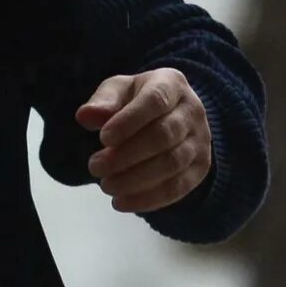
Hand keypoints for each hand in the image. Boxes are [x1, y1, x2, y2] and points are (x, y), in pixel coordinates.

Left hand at [76, 69, 213, 213]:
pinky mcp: (200, 168)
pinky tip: (122, 202)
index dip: (129, 121)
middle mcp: (193, 111)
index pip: (155, 101)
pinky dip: (148, 199)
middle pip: (164, 135)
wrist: (170, 115)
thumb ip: (103, 102)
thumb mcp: (119, 91)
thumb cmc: (137, 101)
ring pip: (172, 164)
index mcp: (171, 84)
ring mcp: (200, 141)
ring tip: (107, 186)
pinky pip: (178, 188)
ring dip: (135, 180)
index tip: (103, 138)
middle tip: (95, 167)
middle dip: (127, 155)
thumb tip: (85, 116)